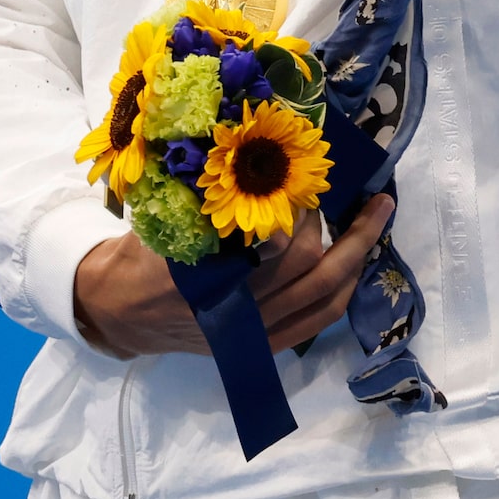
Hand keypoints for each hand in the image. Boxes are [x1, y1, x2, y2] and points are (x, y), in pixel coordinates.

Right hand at [71, 194, 394, 357]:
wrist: (121, 313)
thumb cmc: (139, 256)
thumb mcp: (160, 220)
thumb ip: (199, 201)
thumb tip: (242, 154)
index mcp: (207, 276)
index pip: (269, 246)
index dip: (295, 212)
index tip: (302, 175)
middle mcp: (238, 309)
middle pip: (307, 266)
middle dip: (334, 224)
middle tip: (341, 187)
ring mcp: (256, 332)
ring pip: (324, 294)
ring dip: (356, 252)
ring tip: (377, 215)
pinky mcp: (265, 344)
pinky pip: (319, 318)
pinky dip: (344, 287)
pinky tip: (358, 258)